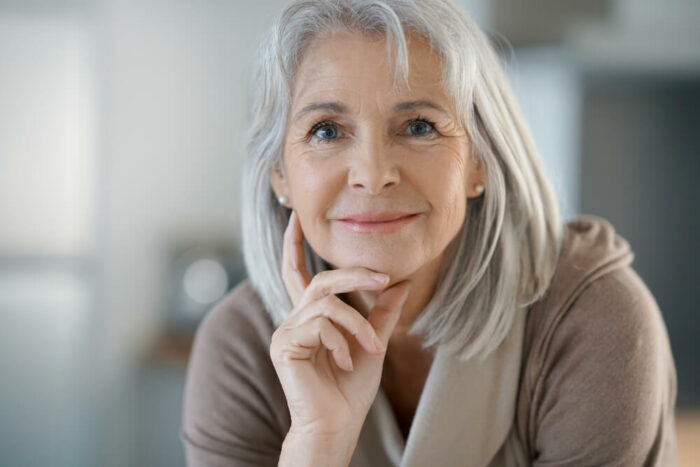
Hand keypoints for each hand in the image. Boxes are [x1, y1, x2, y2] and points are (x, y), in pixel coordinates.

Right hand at [269, 210, 411, 436]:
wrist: (338, 423)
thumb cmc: (351, 388)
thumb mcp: (373, 342)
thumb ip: (382, 313)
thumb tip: (401, 281)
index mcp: (310, 317)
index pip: (298, 273)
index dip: (294, 245)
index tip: (296, 217)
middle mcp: (294, 320)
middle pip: (321, 281)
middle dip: (354, 275)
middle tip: (385, 278)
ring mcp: (286, 332)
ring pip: (326, 303)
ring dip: (357, 324)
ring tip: (371, 349)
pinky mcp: (283, 345)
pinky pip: (320, 324)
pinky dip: (341, 342)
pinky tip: (345, 364)